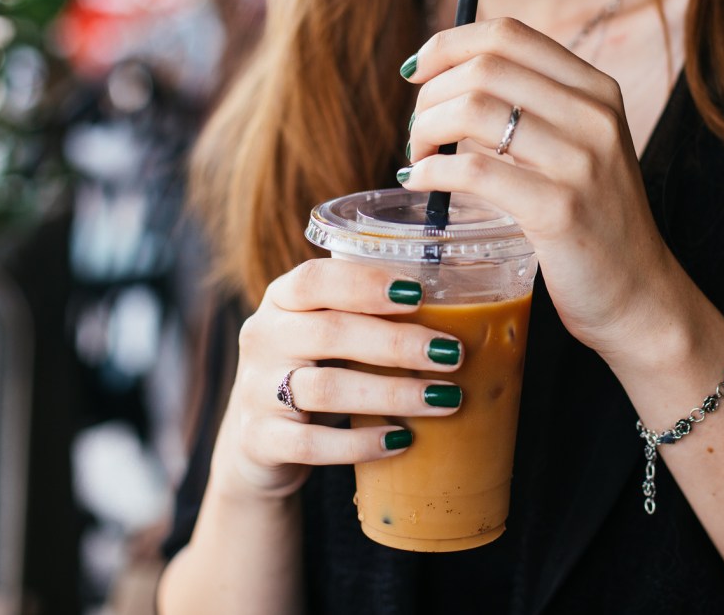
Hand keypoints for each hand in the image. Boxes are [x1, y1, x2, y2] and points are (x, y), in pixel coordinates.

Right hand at [209, 259, 463, 500]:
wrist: (259, 443)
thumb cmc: (317, 371)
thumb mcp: (331, 336)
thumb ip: (373, 317)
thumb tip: (468, 312)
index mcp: (282, 299)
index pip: (314, 279)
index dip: (366, 283)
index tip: (419, 293)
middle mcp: (262, 337)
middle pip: (329, 332)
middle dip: (397, 343)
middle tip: (451, 353)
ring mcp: (255, 390)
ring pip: (325, 388)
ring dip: (392, 393)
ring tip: (443, 399)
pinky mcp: (260, 440)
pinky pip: (311, 444)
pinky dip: (360, 444)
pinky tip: (401, 441)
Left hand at [400, 17, 680, 357]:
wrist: (638, 296)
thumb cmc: (591, 222)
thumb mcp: (578, 149)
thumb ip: (532, 110)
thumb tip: (444, 81)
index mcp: (597, 90)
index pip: (508, 34)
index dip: (448, 45)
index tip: (416, 74)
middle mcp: (595, 115)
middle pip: (483, 68)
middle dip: (429, 96)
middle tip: (416, 134)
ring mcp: (581, 161)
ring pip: (472, 110)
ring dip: (424, 131)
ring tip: (416, 160)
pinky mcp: (560, 209)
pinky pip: (473, 170)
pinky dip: (431, 172)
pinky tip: (421, 183)